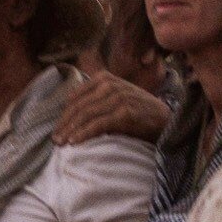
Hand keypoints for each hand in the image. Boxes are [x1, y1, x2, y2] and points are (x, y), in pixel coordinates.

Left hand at [55, 70, 169, 145]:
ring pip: (86, 115)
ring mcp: (119, 97)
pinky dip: (84, 133)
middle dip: (64, 124)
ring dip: (70, 130)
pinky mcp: (125, 112)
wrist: (166, 120)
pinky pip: (98, 124)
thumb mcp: (116, 98)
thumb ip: (96, 100)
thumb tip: (70, 115)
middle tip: (54, 139)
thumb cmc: (138, 112)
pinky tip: (75, 142)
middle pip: (79, 106)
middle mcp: (111, 84)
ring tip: (61, 143)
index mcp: (105, 78)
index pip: (76, 97)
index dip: (64, 114)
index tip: (57, 129)